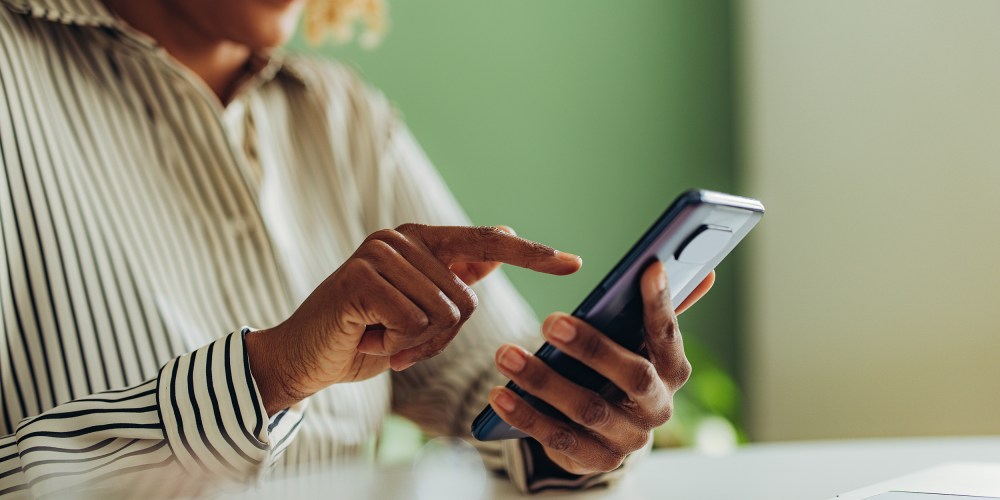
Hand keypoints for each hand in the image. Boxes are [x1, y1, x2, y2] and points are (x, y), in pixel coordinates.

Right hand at [247, 224, 581, 414]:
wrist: (305, 358)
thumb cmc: (365, 335)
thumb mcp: (418, 308)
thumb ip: (454, 276)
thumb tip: (500, 245)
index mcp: (420, 241)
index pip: (486, 243)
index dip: (532, 255)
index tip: (573, 262)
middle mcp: (400, 239)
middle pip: (465, 300)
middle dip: (438, 338)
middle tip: (399, 341)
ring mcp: (378, 254)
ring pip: (442, 314)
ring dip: (416, 344)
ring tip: (380, 337)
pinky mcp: (359, 278)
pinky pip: (412, 322)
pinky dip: (396, 346)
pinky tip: (368, 338)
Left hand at [488, 262, 713, 474]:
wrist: (604, 433)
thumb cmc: (618, 370)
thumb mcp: (636, 341)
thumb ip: (662, 308)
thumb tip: (705, 270)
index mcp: (672, 370)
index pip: (668, 334)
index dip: (661, 303)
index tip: (649, 269)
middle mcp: (657, 407)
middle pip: (632, 376)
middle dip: (591, 347)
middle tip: (550, 320)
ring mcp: (628, 438)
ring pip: (587, 408)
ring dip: (543, 380)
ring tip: (506, 353)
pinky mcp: (595, 461)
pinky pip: (558, 439)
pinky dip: (526, 416)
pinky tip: (499, 394)